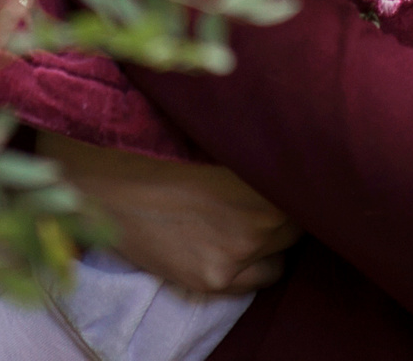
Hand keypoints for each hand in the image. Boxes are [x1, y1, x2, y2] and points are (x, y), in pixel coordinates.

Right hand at [36, 132, 298, 295]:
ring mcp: (238, 251)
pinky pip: (263, 277)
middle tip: (262, 194)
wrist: (102, 178)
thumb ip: (258, 145)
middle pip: (300, 218)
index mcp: (263, 169)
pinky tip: (234, 242)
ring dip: (273, 237)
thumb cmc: (157, 143)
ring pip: (283, 249)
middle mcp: (260, 215)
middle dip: (286, 206)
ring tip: (244, 217)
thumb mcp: (215, 134)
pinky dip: (257, 262)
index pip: (310, 183)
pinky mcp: (214, 279)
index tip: (297, 174)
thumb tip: (300, 135)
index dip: (303, 178)